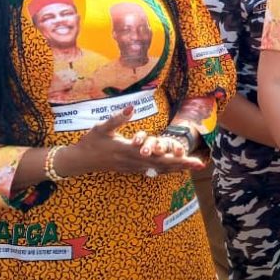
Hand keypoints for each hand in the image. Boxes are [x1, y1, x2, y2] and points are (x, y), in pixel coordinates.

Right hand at [60, 107, 204, 176]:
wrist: (80, 160)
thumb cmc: (91, 141)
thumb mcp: (101, 127)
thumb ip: (117, 119)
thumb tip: (130, 108)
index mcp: (129, 150)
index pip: (158, 155)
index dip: (176, 157)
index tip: (191, 158)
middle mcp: (134, 161)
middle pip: (162, 165)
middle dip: (182, 164)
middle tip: (200, 164)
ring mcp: (132, 167)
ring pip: (158, 170)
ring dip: (176, 168)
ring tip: (192, 166)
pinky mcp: (130, 168)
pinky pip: (151, 171)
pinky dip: (164, 170)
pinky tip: (173, 169)